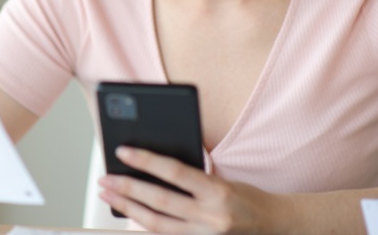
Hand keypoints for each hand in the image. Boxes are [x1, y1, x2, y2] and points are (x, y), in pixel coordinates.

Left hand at [98, 146, 281, 233]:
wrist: (272, 226)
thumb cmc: (244, 197)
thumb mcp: (222, 179)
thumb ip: (191, 176)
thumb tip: (152, 165)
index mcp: (218, 191)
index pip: (175, 172)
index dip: (146, 161)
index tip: (123, 151)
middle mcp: (211, 217)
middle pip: (160, 202)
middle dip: (128, 188)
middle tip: (106, 178)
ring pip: (157, 224)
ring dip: (128, 208)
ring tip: (108, 195)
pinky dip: (144, 225)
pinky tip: (128, 214)